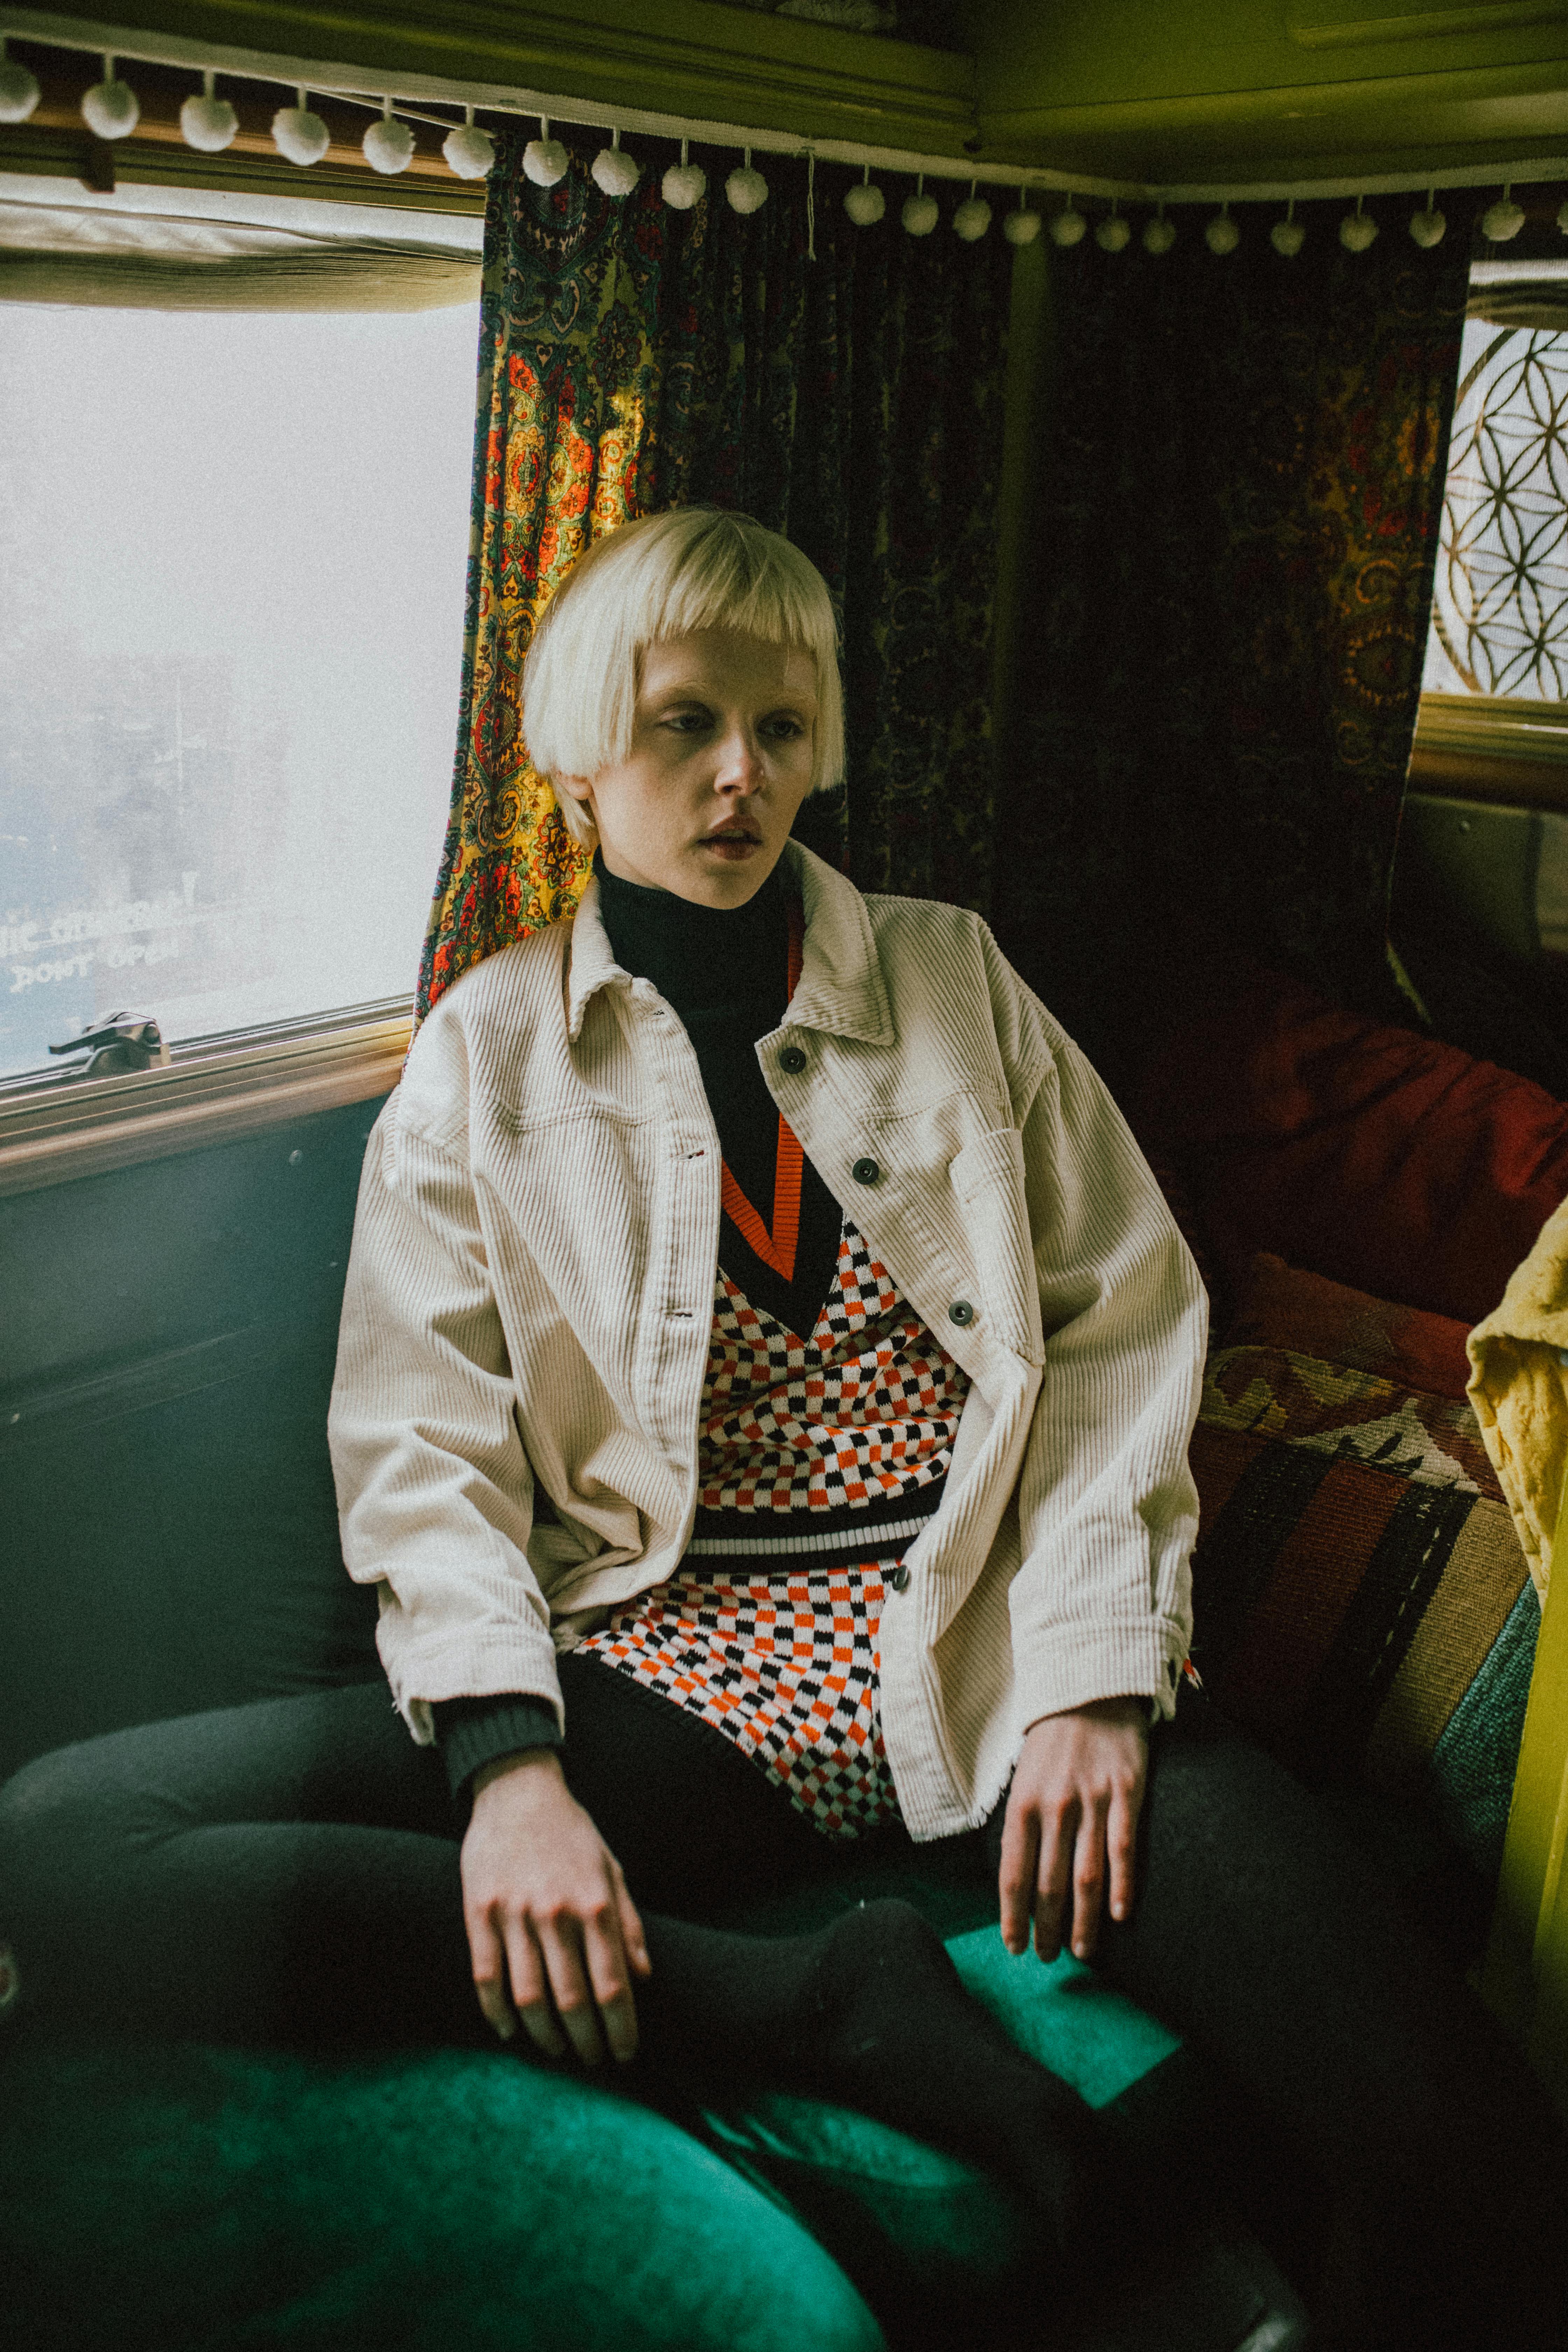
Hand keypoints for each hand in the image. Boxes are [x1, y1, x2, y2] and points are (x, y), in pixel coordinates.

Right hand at [461, 1750, 650, 2063]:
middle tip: (594, 2061)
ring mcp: (514, 1914)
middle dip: (587, 2041)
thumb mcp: (612, 1869)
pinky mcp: (479, 1912)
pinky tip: (510, 2030)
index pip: (613, 1986)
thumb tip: (644, 1978)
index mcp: (595, 1903)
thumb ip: (629, 1924)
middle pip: (573, 2001)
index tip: (626, 2055)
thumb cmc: (572, 1834)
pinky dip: (497, 2012)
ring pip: (528, 1998)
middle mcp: (556, 1913)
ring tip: (558, 2051)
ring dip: (545, 2036)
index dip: (621, 2029)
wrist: (518, 1790)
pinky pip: (486, 1977)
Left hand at [998, 1699, 1148, 1964]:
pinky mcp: (1127, 1792)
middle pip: (1049, 1884)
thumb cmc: (1051, 1743)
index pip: (1012, 1875)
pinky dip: (1122, 1885)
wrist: (1090, 1690)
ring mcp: (1092, 1801)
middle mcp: (1054, 1807)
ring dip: (1083, 1921)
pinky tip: (1120, 1916)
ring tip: (1081, 1952)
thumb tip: (1017, 1879)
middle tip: (1050, 1958)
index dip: (1012, 1917)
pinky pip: (1124, 1848)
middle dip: (1047, 1929)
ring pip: (1086, 1876)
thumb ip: (1020, 1825)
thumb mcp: (1021, 1779)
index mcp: (1021, 1805)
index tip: (1015, 1948)